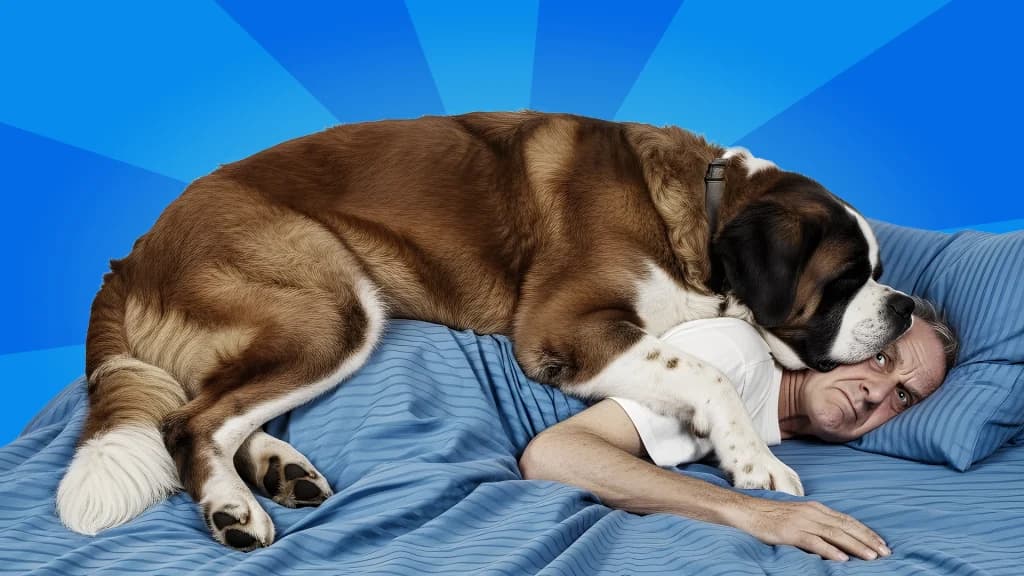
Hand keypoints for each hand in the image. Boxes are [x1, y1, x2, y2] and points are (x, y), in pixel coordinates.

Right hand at [731, 497, 891, 561]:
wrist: (746, 511)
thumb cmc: (771, 516)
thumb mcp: (797, 516)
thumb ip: (815, 524)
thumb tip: (835, 539)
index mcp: (816, 508)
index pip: (847, 520)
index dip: (866, 531)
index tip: (881, 543)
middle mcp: (812, 512)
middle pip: (846, 526)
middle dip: (867, 539)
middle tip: (885, 552)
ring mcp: (801, 521)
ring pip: (835, 534)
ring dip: (855, 546)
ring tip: (872, 557)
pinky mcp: (790, 531)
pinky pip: (814, 541)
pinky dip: (830, 550)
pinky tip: (842, 559)